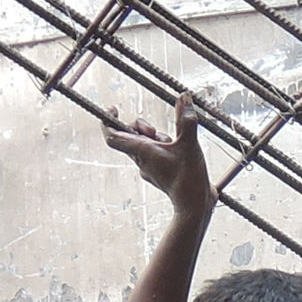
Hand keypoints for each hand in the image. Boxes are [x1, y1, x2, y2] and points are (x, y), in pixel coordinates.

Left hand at [101, 94, 209, 212]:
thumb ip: (185, 119)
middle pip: (128, 136)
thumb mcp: (189, 144)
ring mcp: (148, 169)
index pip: (112, 135)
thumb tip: (184, 96)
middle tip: (155, 130)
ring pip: (141, 145)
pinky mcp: (157, 174)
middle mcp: (140, 160)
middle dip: (140, 126)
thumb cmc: (189, 177)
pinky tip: (176, 152)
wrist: (194, 205)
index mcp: (141, 151)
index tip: (113, 109)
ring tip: (171, 143)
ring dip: (154, 138)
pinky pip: (152, 155)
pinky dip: (160, 148)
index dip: (107, 120)